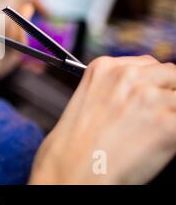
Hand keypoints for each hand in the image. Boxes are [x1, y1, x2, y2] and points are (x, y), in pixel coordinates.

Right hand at [29, 56, 175, 183]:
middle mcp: (126, 76)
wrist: (69, 171)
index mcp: (104, 67)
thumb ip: (115, 90)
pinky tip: (161, 143)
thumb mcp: (86, 102)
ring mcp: (147, 97)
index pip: (148, 64)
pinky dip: (175, 133)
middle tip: (155, 118)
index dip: (153, 83)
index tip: (153, 96)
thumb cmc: (71, 147)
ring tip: (153, 134)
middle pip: (170, 73)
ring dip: (172, 114)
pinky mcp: (166, 123)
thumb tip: (141, 93)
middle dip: (167, 94)